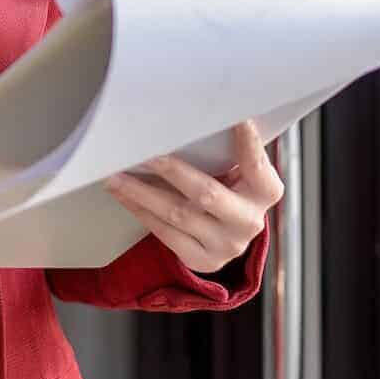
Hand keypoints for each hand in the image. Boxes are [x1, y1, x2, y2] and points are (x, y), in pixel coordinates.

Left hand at [102, 120, 284, 274]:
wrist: (227, 235)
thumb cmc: (228, 189)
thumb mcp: (238, 172)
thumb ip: (225, 153)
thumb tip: (185, 121)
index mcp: (264, 191)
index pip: (257, 165)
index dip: (248, 143)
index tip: (235, 118)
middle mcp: (249, 220)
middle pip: (206, 193)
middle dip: (170, 169)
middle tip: (141, 151)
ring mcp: (227, 244)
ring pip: (177, 214)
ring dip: (141, 191)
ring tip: (115, 174)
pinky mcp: (203, 260)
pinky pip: (164, 233)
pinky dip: (139, 210)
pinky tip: (122, 194)